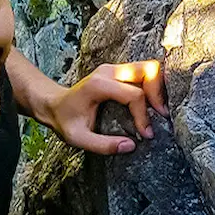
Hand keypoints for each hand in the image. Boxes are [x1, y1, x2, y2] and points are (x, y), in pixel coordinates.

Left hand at [40, 61, 167, 154]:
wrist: (53, 104)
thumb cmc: (64, 120)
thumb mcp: (77, 138)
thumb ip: (102, 145)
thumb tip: (131, 146)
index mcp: (98, 85)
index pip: (134, 95)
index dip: (143, 115)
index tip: (146, 134)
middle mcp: (108, 72)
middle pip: (148, 70)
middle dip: (159, 93)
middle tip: (161, 115)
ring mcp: (113, 69)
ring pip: (149, 68)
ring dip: (158, 88)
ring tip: (159, 110)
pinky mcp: (118, 72)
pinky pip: (143, 73)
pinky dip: (152, 86)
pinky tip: (152, 104)